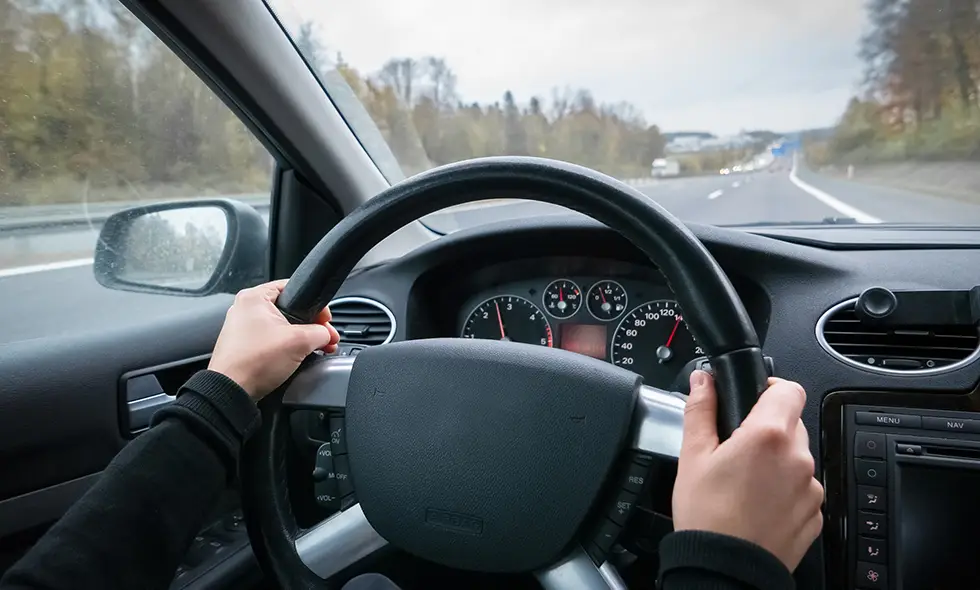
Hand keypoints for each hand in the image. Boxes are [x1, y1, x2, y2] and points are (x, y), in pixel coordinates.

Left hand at [208, 280, 340, 399]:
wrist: (231, 391)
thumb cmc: (253, 362)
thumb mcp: (299, 341)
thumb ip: (320, 332)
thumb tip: (326, 335)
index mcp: (254, 297)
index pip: (294, 288)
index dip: (315, 305)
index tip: (325, 320)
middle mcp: (245, 309)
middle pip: (290, 310)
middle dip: (312, 326)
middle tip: (325, 338)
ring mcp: (242, 328)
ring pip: (282, 327)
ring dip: (302, 338)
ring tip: (316, 350)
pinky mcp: (244, 346)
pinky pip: (272, 340)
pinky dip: (287, 347)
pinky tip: (299, 357)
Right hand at [672, 371, 822, 571]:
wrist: (726, 569)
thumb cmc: (707, 516)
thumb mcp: (692, 455)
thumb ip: (700, 410)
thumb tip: (702, 382)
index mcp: (768, 435)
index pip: (789, 390)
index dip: (771, 388)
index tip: (755, 397)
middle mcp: (798, 458)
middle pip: (791, 424)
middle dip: (767, 428)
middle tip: (737, 449)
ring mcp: (811, 488)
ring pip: (797, 457)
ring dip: (777, 460)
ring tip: (745, 482)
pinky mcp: (815, 514)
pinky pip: (802, 488)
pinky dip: (784, 489)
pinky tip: (758, 503)